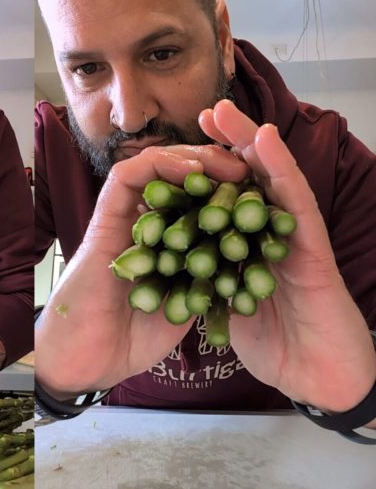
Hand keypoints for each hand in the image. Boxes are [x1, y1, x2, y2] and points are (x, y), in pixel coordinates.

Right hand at [36, 143, 249, 395]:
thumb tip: (238, 262)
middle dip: (216, 166)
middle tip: (249, 170)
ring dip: (192, 157)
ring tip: (228, 165)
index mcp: (162, 244)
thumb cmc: (129, 343)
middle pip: (177, 178)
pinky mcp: (103, 221)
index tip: (260, 195)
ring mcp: (120, 221)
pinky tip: (193, 172)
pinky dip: (160, 165)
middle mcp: (141, 226)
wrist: (85, 362)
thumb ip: (204, 278)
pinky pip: (127, 177)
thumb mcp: (184, 306)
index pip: (194, 200)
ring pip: (154, 167)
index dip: (226, 190)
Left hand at [198, 100, 374, 412]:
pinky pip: (292, 201)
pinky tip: (263, 141)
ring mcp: (294, 237)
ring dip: (249, 142)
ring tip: (226, 111)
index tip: (179, 147)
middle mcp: (272, 235)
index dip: (205, 173)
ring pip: (269, 180)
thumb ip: (205, 278)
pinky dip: (277, 169)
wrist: (316, 378)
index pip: (225, 201)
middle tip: (206, 110)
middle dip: (227, 145)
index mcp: (249, 246)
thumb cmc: (277, 344)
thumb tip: (172, 267)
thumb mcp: (225, 304)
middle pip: (247, 181)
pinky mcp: (312, 248)